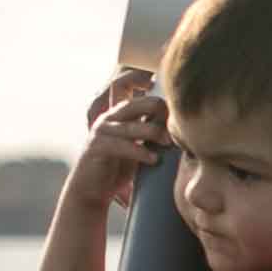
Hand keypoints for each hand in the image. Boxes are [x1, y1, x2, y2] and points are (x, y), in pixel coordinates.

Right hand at [69, 74, 163, 209]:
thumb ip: (151, 132)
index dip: (141, 79)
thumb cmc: (118, 169)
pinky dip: (140, 152)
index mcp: (119, 114)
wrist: (92, 191)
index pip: (125, 84)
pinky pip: (122, 146)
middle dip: (158, 109)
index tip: (166, 92)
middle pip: (136, 102)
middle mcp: (109, 118)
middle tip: (175, 123)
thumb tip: (179, 124)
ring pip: (131, 125)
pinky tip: (154, 160)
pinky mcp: (97, 147)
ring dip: (153, 133)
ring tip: (168, 143)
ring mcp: (102, 131)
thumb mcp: (138, 146)